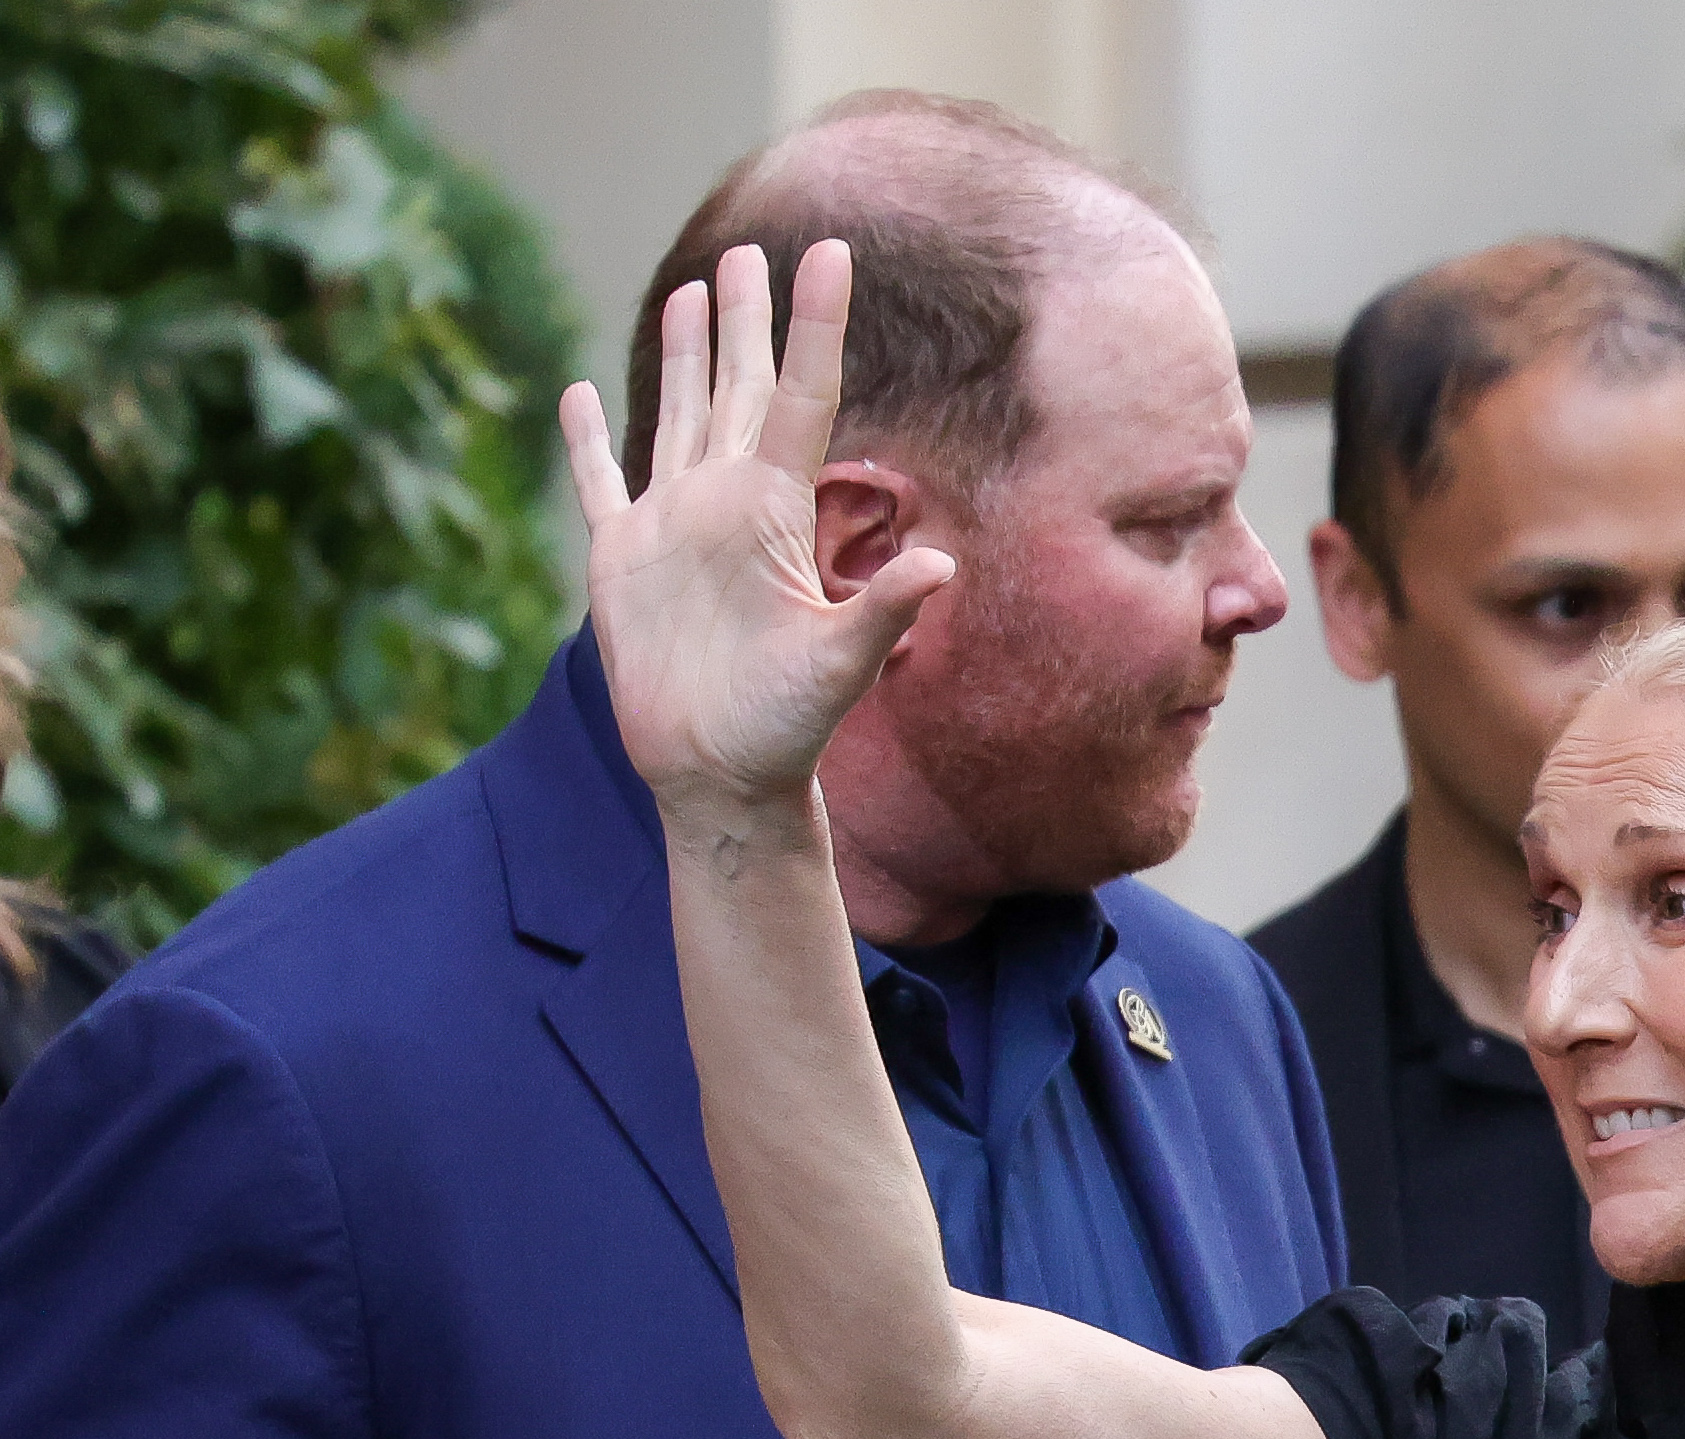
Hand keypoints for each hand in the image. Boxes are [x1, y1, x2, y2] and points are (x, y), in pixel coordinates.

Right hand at [558, 241, 951, 827]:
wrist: (723, 776)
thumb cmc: (788, 728)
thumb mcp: (838, 663)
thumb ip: (881, 610)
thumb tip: (942, 567)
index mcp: (775, 510)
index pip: (800, 395)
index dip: (815, 326)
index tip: (833, 254)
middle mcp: (726, 503)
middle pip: (738, 388)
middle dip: (746, 321)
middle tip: (751, 252)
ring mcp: (672, 526)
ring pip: (679, 416)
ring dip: (684, 357)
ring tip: (692, 293)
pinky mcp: (622, 559)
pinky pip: (601, 484)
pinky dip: (586, 443)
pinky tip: (578, 394)